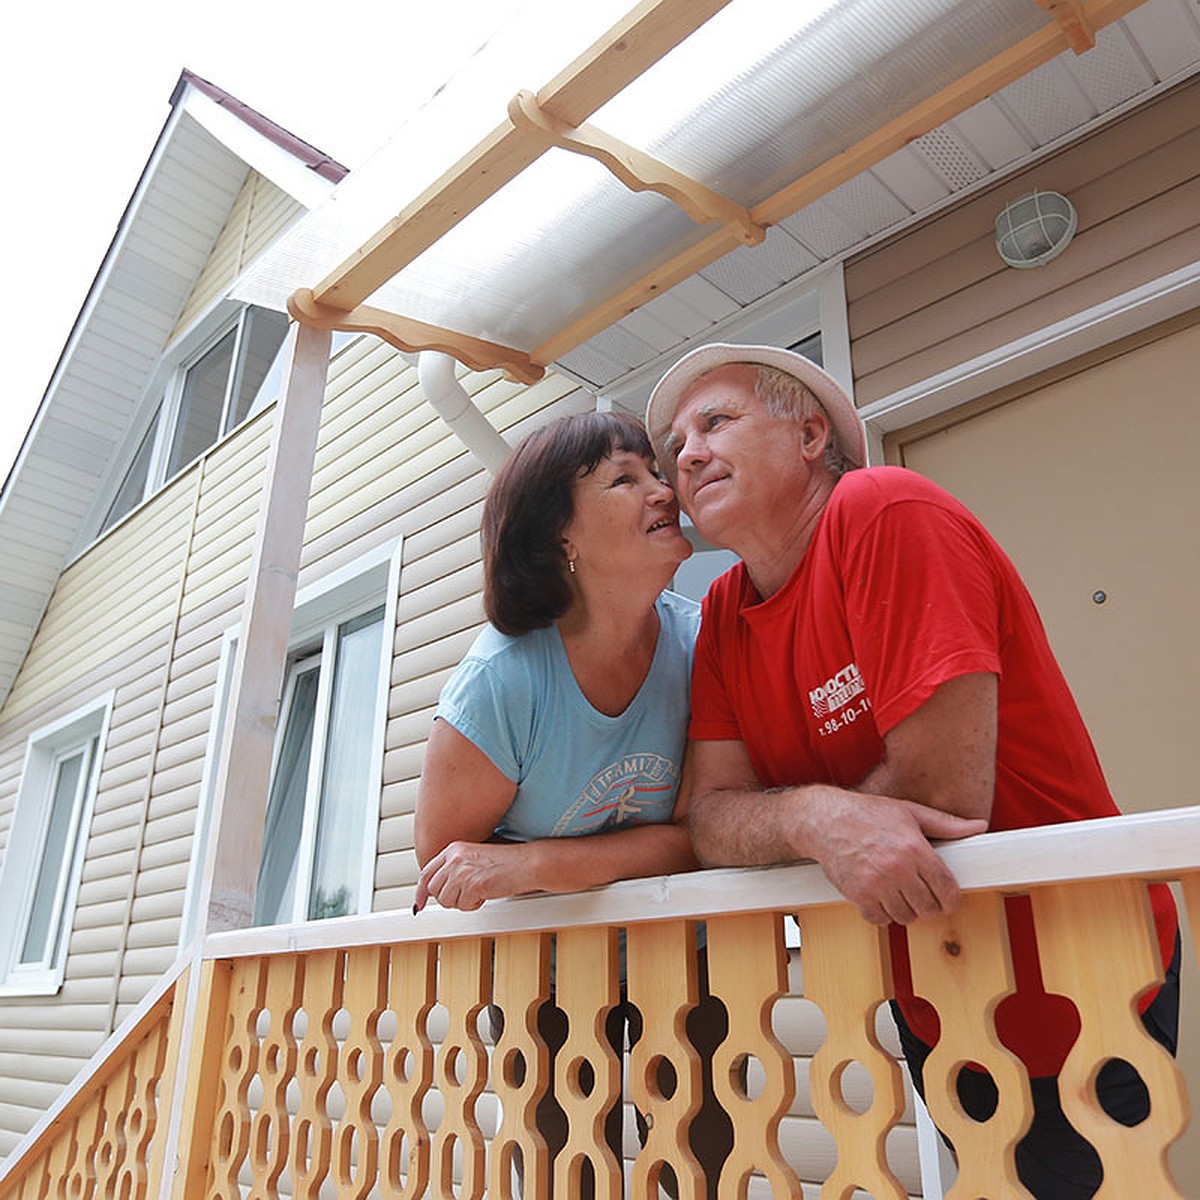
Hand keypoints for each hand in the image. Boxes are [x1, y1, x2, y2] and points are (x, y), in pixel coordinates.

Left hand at [413, 840, 526, 911]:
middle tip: (467, 894)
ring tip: (479, 892)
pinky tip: (486, 894)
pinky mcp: (473, 884)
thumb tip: (435, 891)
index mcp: (453, 849)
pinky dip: (474, 905)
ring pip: (447, 901)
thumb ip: (454, 869)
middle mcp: (454, 858)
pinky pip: (463, 906)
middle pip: (435, 890)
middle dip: (449, 898)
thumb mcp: (473, 858)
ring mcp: (462, 871)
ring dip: (462, 902)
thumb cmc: (505, 863)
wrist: (527, 863)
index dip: (421, 892)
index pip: (426, 873)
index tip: (419, 904)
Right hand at [812, 791, 985, 925]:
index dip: (951, 900)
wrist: (824, 820)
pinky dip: (883, 913)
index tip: (947, 899)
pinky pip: (881, 919)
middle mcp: (897, 869)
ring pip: (906, 917)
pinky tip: (880, 896)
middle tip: (921, 894)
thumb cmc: (867, 814)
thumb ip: (946, 824)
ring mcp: (877, 885)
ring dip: (905, 909)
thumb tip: (979, 826)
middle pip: (928, 908)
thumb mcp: (909, 812)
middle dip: (928, 905)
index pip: (947, 889)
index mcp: (914, 849)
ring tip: (899, 892)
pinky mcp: (858, 896)